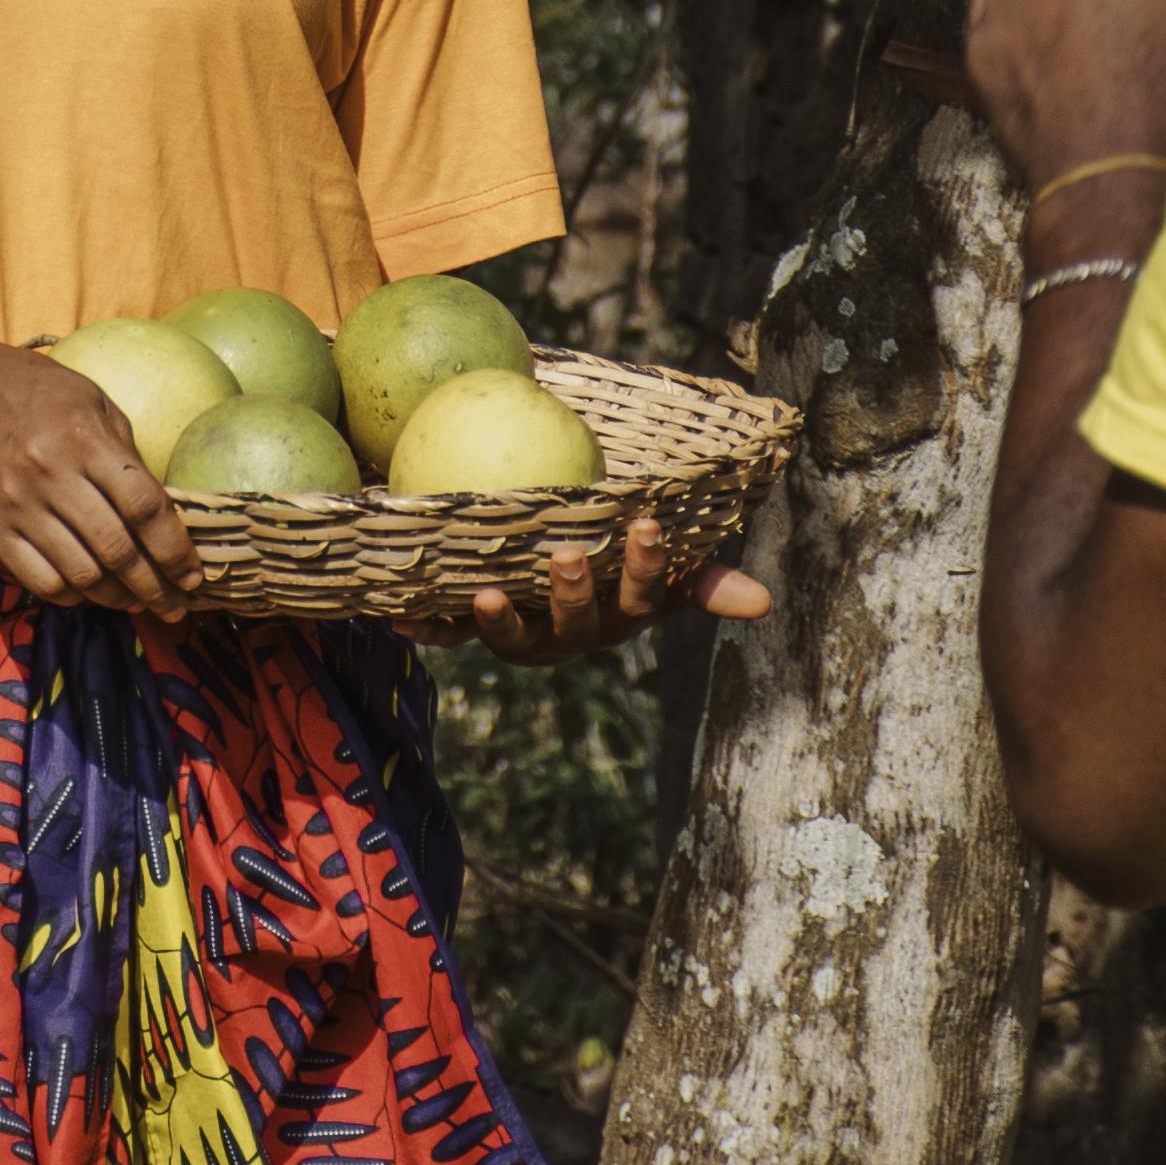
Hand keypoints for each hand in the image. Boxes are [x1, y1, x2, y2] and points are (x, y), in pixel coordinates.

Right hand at [0, 336, 202, 616]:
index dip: (176, 550)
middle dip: (155, 588)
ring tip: (137, 602)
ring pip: (81, 575)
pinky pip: (41, 580)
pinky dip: (73, 596)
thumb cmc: (37, 392)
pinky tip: (90, 592)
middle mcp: (52, 474)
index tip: (194, 576)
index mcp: (86, 438)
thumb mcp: (92, 401)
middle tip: (175, 606)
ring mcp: (17, 505)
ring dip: (117, 599)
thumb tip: (161, 513)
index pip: (144, 507)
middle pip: (117, 550)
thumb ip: (126, 453)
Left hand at [456, 517, 775, 665]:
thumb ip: (700, 574)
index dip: (643, 568)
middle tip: (564, 556)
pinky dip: (426, 626)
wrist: (535, 566)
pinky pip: (449, 634)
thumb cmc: (611, 554)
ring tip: (487, 594)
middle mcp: (573, 633)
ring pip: (515, 640)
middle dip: (573, 594)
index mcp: (622, 612)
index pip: (643, 596)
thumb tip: (766, 603)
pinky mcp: (472, 631)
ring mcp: (524, 636)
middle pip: (578, 624)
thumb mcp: (653, 559)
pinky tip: (399, 613)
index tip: (643, 524)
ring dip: (503, 622)